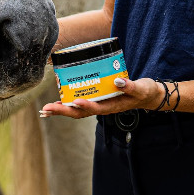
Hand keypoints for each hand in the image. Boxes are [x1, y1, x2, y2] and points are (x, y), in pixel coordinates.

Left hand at [39, 77, 164, 118]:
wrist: (147, 95)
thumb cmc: (144, 91)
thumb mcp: (140, 88)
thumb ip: (130, 86)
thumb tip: (118, 81)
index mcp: (112, 107)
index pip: (96, 108)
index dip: (84, 106)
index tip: (75, 101)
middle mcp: (103, 108)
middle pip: (80, 113)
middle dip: (63, 111)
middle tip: (46, 109)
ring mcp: (99, 105)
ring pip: (77, 111)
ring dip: (62, 109)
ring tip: (46, 109)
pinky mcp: (98, 100)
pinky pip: (80, 104)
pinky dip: (68, 103)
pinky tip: (59, 100)